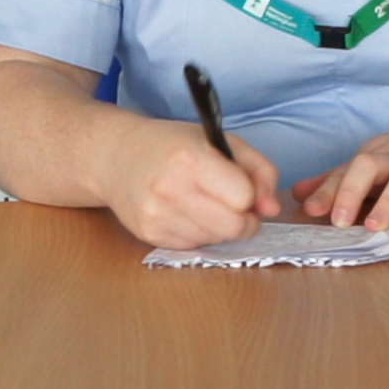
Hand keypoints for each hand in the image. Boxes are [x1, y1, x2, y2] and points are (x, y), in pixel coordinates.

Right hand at [95, 117, 279, 248]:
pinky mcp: (148, 235)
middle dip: (245, 220)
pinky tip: (188, 213)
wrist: (116, 156)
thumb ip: (260, 170)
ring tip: (207, 204)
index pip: (243, 197)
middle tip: (237, 206)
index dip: (251, 195)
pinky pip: (194, 246)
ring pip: (216, 239)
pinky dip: (200, 234)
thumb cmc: (174, 145)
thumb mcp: (222, 141)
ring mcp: (156, 216)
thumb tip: (272, 209)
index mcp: (191, 160)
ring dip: (222, 227)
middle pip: (232, 226)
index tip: (244, 187)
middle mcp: (170, 190)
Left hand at [293, 110, 388, 230]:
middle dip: (351, 191)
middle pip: (369, 165)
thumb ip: (338, 179)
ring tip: (375, 226)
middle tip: (339, 222)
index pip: (346, 170)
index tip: (310, 211)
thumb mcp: (376, 161)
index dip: (328, 191)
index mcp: (375, 154)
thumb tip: (298, 194)